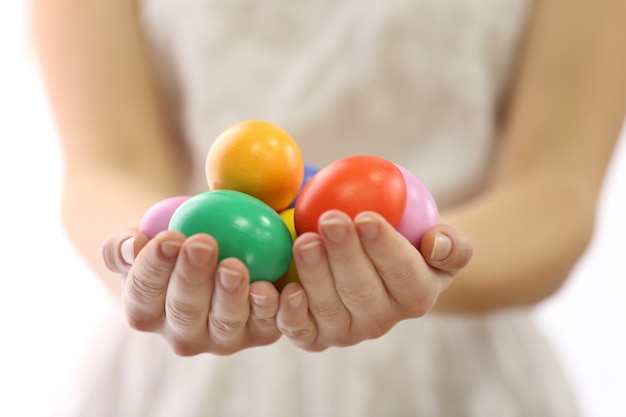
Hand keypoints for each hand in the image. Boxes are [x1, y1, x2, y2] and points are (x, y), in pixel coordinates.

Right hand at [102, 229, 280, 355]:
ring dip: (229, 296)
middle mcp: (182, 334)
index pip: (143, 293)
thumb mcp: (145, 238)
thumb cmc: (174, 243)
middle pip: (184, 312)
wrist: (220, 251)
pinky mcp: (258, 333)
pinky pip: (265, 325)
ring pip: (225, 323)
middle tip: (203, 244)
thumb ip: (124, 245)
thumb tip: (132, 245)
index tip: (170, 236)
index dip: (154, 267)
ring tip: (234, 266)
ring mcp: (221, 338)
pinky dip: (269, 308)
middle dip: (192, 279)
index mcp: (145, 312)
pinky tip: (271, 287)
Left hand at [276, 210, 471, 350]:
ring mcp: (346, 331)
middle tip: (330, 220)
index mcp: (417, 296)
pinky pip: (300, 330)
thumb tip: (437, 244)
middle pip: (363, 291)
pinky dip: (290, 313)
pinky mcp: (313, 336)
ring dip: (315, 275)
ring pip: (329, 308)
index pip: (404, 273)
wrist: (371, 264)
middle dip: (345, 256)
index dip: (385, 248)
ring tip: (304, 240)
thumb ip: (452, 244)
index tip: (366, 217)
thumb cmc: (406, 242)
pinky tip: (285, 289)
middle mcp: (381, 321)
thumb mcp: (440, 240)